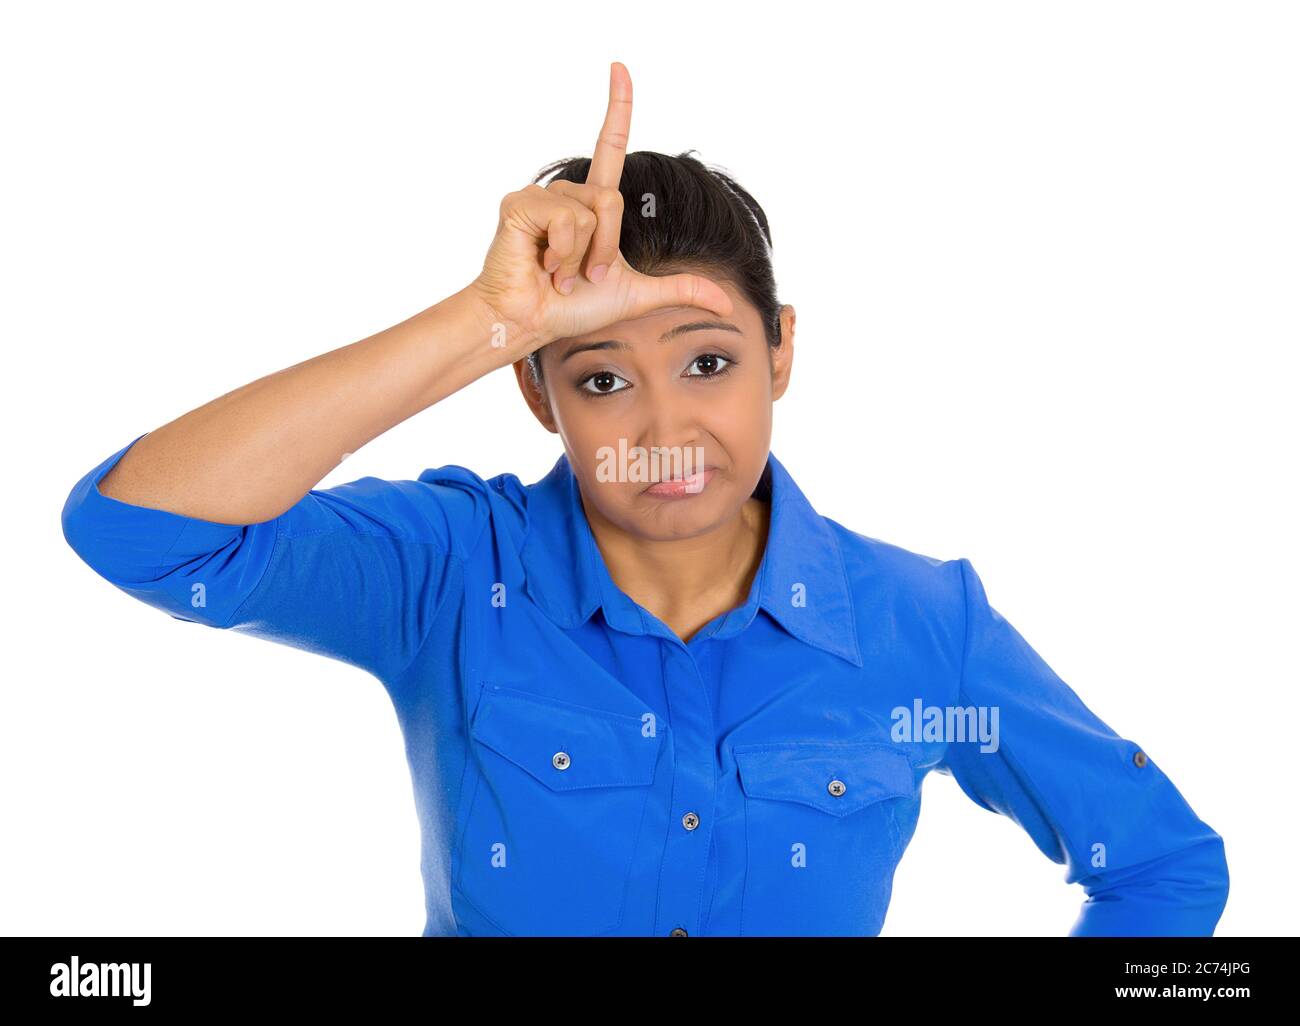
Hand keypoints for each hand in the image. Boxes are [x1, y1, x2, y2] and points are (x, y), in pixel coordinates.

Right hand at [469, 61, 733, 356]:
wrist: (532, 323)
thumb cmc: (573, 309)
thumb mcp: (638, 296)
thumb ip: (681, 290)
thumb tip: (728, 304)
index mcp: (592, 205)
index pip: (610, 146)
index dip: (618, 108)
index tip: (619, 68)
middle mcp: (568, 193)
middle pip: (613, 201)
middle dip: (606, 250)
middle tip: (583, 277)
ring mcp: (542, 196)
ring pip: (592, 211)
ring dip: (583, 256)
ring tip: (559, 274)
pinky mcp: (520, 204)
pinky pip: (566, 219)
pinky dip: (563, 253)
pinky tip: (543, 266)